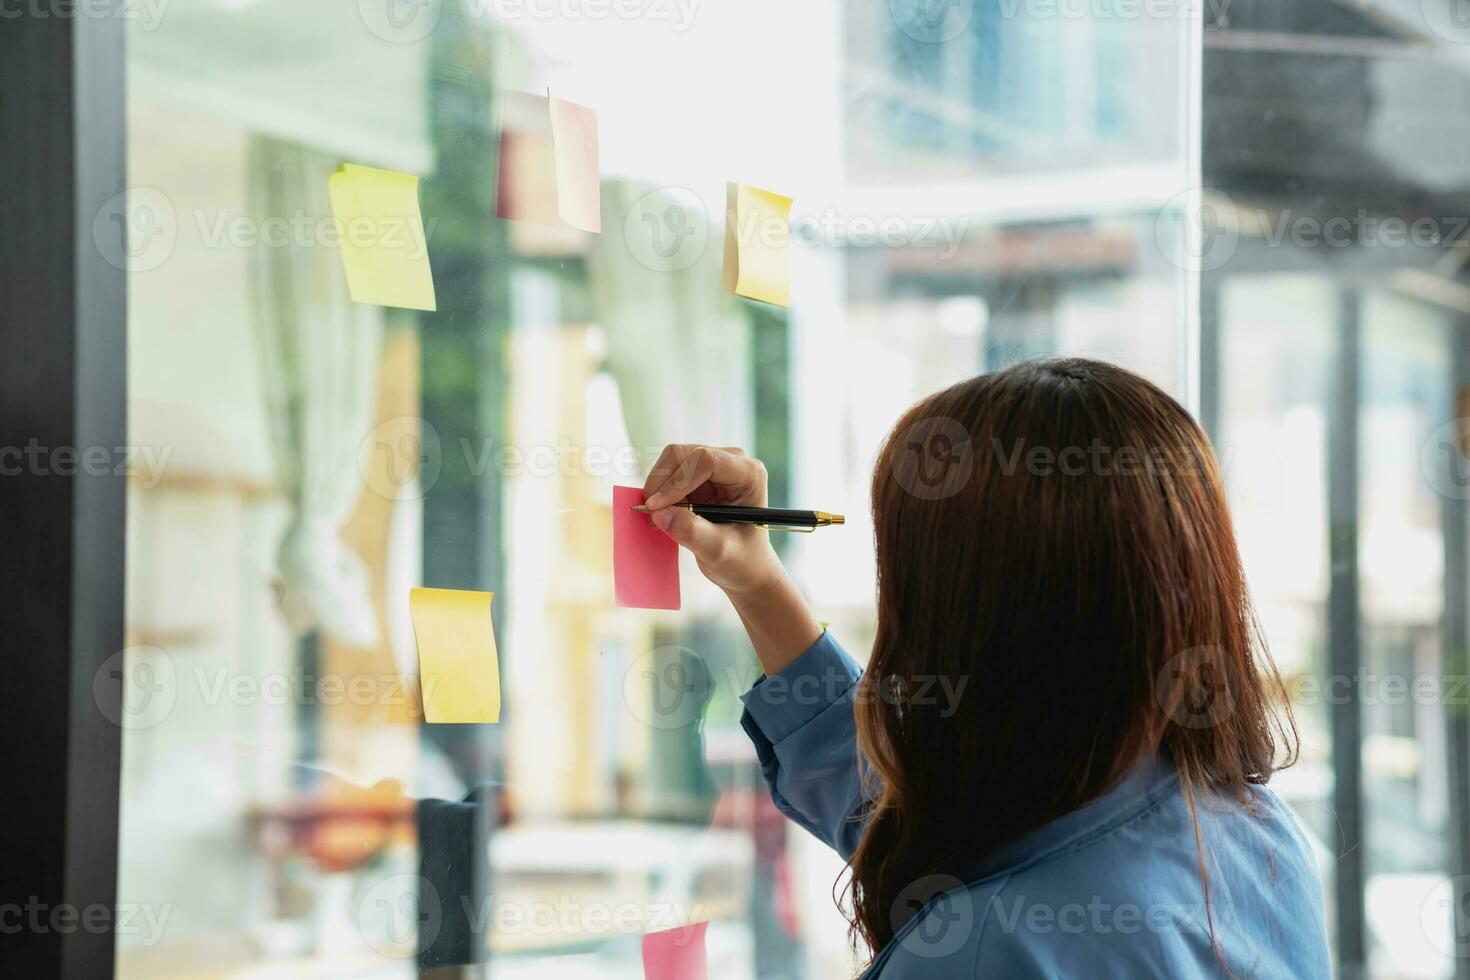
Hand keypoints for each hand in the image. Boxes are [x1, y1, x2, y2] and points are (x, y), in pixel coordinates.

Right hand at [642, 445, 783, 596]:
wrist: (744, 566)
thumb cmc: (743, 559)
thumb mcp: (719, 552)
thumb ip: (692, 532)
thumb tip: (659, 514)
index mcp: (749, 474)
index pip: (706, 460)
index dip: (677, 481)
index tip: (656, 507)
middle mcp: (731, 462)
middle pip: (683, 454)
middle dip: (661, 483)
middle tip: (651, 514)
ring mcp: (712, 467)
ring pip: (670, 461)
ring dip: (657, 488)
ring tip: (658, 519)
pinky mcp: (696, 476)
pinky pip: (667, 474)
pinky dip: (657, 492)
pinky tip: (662, 515)